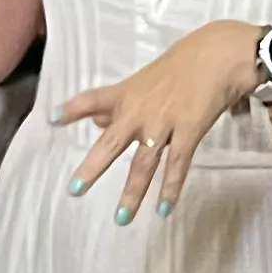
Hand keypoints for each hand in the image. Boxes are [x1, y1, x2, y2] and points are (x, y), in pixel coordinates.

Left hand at [60, 19, 265, 221]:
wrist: (220, 54)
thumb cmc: (184, 63)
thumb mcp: (145, 79)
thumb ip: (118, 103)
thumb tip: (96, 121)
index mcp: (127, 93)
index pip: (93, 99)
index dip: (71, 109)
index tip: (51, 119)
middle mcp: (140, 110)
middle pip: (112, 143)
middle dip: (93, 167)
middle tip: (74, 190)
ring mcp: (164, 122)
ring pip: (144, 163)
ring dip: (133, 192)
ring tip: (121, 218)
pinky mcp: (189, 130)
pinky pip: (177, 165)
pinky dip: (170, 188)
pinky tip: (163, 210)